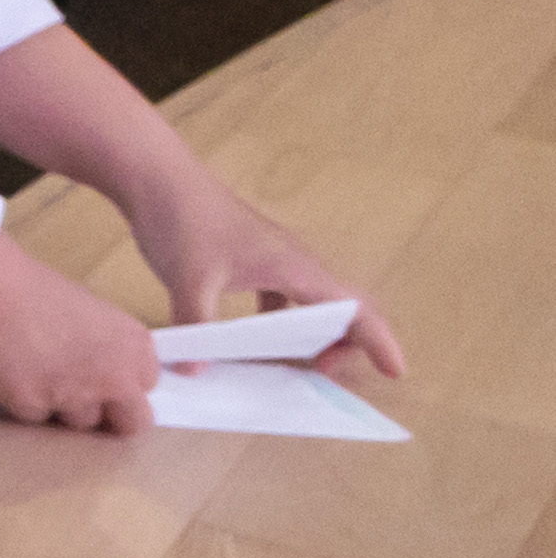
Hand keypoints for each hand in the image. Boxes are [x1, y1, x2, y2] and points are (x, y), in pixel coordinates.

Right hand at [0, 234, 160, 432]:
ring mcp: (75, 396)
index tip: (108, 384)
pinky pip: (35, 418)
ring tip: (35, 375)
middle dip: (112, 418)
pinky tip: (11, 374)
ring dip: (62, 408)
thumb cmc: (32, 292)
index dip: (124, 386)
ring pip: (78, 423)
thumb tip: (101, 370)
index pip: (147, 385)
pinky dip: (24, 403)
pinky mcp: (36, 409)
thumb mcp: (89, 313)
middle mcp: (114, 376)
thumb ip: (106, 347)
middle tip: (86, 405)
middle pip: (131, 422)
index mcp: (134, 345)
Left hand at [127, 176, 408, 383]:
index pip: (354, 308)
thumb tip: (195, 372)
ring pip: (313, 303)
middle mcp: (296, 263)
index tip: (395, 371)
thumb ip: (196, 326)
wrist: (162, 181)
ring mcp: (275, 260)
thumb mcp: (188, 281)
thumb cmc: (184, 222)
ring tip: (300, 366)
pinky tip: (253, 344)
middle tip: (325, 375)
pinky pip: (280, 299)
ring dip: (316, 335)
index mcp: (297, 268)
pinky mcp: (251, 261)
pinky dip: (280, 324)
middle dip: (348, 344)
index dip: (379, 341)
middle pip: (343, 308)